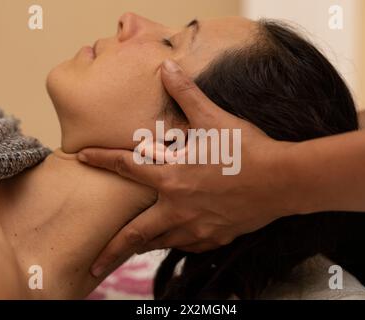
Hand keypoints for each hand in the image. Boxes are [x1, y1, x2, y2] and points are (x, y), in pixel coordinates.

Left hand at [79, 59, 297, 276]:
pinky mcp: (216, 238)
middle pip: (134, 234)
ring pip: (160, 243)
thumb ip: (187, 94)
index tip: (80, 158)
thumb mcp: (214, 119)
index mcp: (172, 178)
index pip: (126, 168)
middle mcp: (178, 208)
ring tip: (130, 251)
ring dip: (143, 246)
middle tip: (92, 266)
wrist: (283, 181)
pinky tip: (176, 239)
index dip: (101, 160)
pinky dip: (176, 243)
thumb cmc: (248, 150)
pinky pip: (188, 246)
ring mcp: (197, 228)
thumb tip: (168, 67)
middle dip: (110, 251)